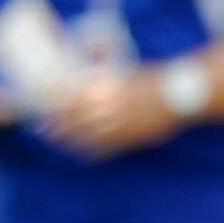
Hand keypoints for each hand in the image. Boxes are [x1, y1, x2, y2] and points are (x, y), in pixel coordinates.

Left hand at [44, 69, 177, 157]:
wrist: (179, 94)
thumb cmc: (150, 78)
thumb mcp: (122, 72)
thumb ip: (99, 81)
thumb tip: (76, 83)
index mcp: (104, 86)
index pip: (68, 100)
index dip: (53, 105)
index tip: (44, 105)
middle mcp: (106, 107)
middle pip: (70, 121)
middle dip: (55, 125)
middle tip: (44, 126)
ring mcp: (115, 126)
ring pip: (82, 138)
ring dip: (68, 140)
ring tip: (59, 139)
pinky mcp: (125, 140)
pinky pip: (99, 150)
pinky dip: (88, 150)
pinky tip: (83, 149)